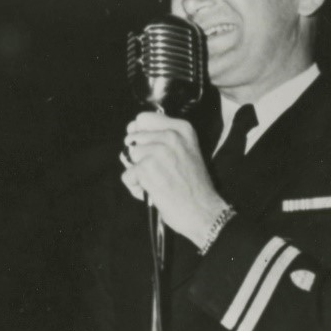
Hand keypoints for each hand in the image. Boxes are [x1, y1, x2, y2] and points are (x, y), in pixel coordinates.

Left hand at [120, 111, 228, 247]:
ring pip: (130, 156)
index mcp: (182, 129)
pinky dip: (135, 188)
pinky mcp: (146, 168)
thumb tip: (129, 141)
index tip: (144, 147)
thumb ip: (162, 141)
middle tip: (156, 172)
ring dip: (137, 173)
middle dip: (138, 156)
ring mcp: (157, 151)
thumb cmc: (195, 188)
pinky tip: (152, 193)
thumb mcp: (187, 153)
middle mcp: (170, 136)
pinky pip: (127, 175)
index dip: (139, 134)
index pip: (144, 119)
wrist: (204, 212)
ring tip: (156, 184)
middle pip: (134, 138)